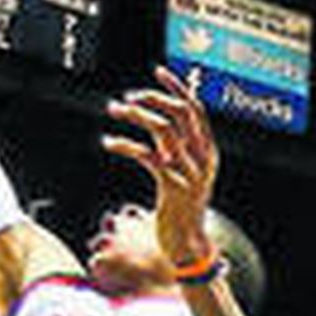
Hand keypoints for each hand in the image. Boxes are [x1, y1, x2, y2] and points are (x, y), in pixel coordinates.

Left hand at [101, 66, 219, 265]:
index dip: (176, 87)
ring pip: (164, 129)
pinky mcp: (172, 186)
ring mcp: (190, 170)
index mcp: (207, 150)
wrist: (187, 244)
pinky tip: (108, 142)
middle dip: (152, 99)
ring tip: (113, 112)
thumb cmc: (181, 210)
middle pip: (179, 112)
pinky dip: (126, 145)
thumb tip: (162, 128)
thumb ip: (178, 150)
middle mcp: (202, 157)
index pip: (195, 108)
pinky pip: (148, 156)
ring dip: (136, 116)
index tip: (157, 71)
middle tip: (126, 100)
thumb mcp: (186, 175)